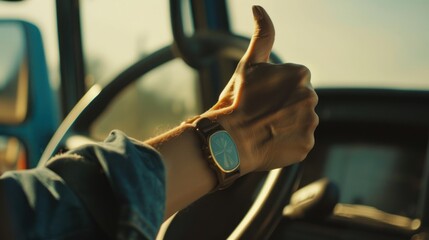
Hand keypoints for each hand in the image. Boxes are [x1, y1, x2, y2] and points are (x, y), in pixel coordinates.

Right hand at [202, 6, 317, 173]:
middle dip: (285, 106)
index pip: (295, 80)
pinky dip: (289, 142)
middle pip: (300, 100)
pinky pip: (301, 141)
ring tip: (265, 128)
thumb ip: (262, 36)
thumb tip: (258, 8)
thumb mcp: (248, 65)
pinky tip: (271, 141)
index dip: (276, 89)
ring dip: (287, 124)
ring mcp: (310, 123)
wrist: (229, 139)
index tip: (261, 98)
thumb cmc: (236, 100)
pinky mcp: (307, 145)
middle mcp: (311, 96)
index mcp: (300, 74)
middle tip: (262, 113)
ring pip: (302, 121)